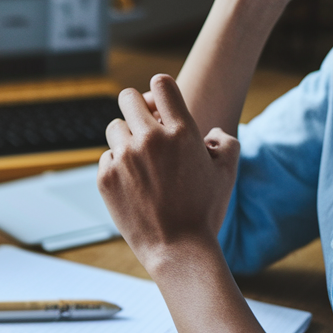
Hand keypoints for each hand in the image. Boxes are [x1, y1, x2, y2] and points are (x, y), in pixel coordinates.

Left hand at [98, 75, 239, 274]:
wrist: (178, 249)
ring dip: (126, 137)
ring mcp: (124, 157)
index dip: (160, 89)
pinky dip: (117, 165)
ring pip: (114, 127)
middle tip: (144, 124)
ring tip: (141, 159)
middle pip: (128, 98)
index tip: (161, 103)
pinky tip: (133, 183)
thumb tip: (210, 133)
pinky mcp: (105, 177)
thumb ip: (224, 142)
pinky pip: (106, 156)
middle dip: (137, 107)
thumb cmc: (206, 210)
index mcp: (181, 131)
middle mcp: (149, 139)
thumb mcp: (227, 173)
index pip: (161, 83)